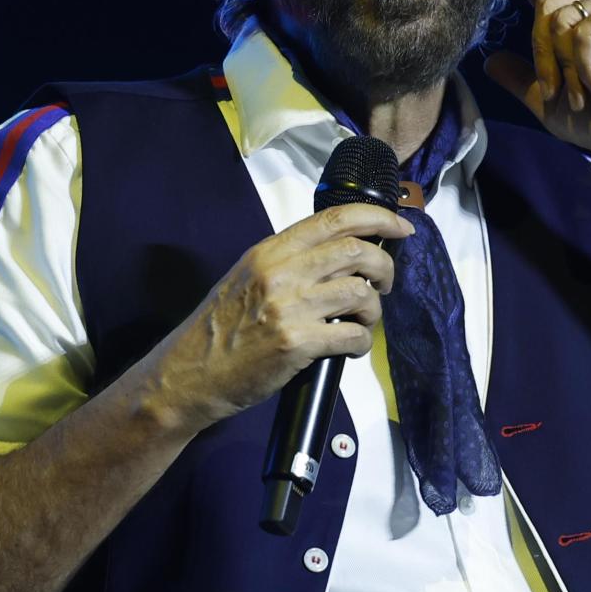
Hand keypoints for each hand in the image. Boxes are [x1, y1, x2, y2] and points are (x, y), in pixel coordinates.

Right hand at [144, 203, 414, 432]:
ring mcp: (290, 307)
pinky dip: (362, 342)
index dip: (377, 218)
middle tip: (384, 284)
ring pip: (360, 293)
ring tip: (363, 321)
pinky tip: (352, 348)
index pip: (334, 218)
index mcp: (269, 251)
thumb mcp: (246, 278)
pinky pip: (353, 336)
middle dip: (384, 267)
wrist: (189, 374)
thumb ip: (286, 262)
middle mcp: (281, 272)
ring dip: (373, 309)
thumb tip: (337, 254)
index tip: (401, 227)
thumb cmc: (220, 330)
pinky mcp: (297, 343)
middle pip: (356, 252)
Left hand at [483, 0, 590, 170]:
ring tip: (588, 93)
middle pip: (543, 8)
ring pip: (559, 17)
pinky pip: (583, 27)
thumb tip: (489, 61)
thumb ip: (523, 79)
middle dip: (544, 56)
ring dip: (565, 66)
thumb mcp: (551, 103)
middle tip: (562, 93)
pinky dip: (585, 64)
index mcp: (578, 24)